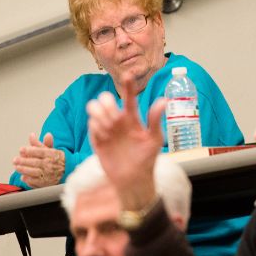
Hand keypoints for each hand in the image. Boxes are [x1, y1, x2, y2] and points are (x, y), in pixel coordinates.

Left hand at [12, 132, 65, 187]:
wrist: (66, 172)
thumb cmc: (55, 159)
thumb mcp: (49, 149)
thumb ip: (39, 143)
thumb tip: (31, 135)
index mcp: (53, 154)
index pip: (41, 151)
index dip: (30, 151)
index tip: (21, 149)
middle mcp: (51, 164)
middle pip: (36, 162)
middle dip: (24, 161)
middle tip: (15, 160)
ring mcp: (48, 174)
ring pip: (35, 172)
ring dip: (25, 170)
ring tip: (17, 167)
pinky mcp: (46, 183)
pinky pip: (37, 182)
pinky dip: (29, 180)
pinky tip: (23, 177)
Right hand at [86, 84, 165, 210]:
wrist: (133, 180)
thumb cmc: (147, 160)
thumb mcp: (154, 139)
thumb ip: (155, 119)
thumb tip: (163, 100)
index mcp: (132, 118)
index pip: (129, 98)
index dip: (127, 85)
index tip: (128, 75)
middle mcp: (118, 121)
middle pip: (106, 100)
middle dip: (108, 104)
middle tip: (116, 118)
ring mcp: (106, 129)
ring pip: (94, 110)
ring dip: (100, 114)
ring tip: (109, 127)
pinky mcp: (96, 140)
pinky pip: (91, 126)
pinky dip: (96, 128)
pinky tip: (104, 136)